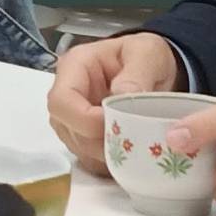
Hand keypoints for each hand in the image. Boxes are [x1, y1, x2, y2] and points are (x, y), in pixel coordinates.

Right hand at [47, 33, 181, 172]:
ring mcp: (72, 118)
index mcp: (74, 67)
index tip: (118, 125)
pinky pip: (89, 158)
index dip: (85, 120)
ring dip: (105, 153)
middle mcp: (66, 94)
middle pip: (67, 128)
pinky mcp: (84, 136)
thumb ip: (138, 73)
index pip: (62, 101)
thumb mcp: (148, 53)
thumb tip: (121, 95)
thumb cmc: (145, 56)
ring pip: (77, 146)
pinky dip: (109, 162)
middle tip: (132, 140)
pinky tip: (129, 152)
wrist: (153, 69)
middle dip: (98, 140)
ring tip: (135, 145)